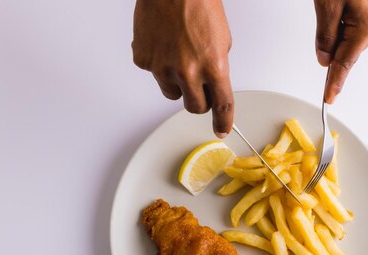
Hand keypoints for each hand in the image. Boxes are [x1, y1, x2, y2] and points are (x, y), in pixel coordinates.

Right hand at [132, 0, 233, 137]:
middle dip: (199, 100)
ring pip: (172, 92)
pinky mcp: (144, 61)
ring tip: (179, 55)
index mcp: (213, 65)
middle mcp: (187, 71)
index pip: (221, 104)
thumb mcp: (221, 38)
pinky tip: (164, 45)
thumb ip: (216, 66)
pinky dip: (159, 64)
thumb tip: (211, 83)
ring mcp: (163, 68)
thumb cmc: (197, 3)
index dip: (223, 121)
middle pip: (195, 107)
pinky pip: (154, 74)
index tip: (222, 129)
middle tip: (199, 85)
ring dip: (178, 82)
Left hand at [314, 0, 367, 102]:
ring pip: (357, 37)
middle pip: (351, 48)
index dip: (335, 81)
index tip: (329, 97)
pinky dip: (351, 23)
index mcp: (367, 24)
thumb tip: (325, 60)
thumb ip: (325, 35)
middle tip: (325, 21)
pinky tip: (347, 6)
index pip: (346, 62)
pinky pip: (363, 25)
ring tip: (338, 6)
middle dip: (335, 44)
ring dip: (343, 30)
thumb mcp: (327, 4)